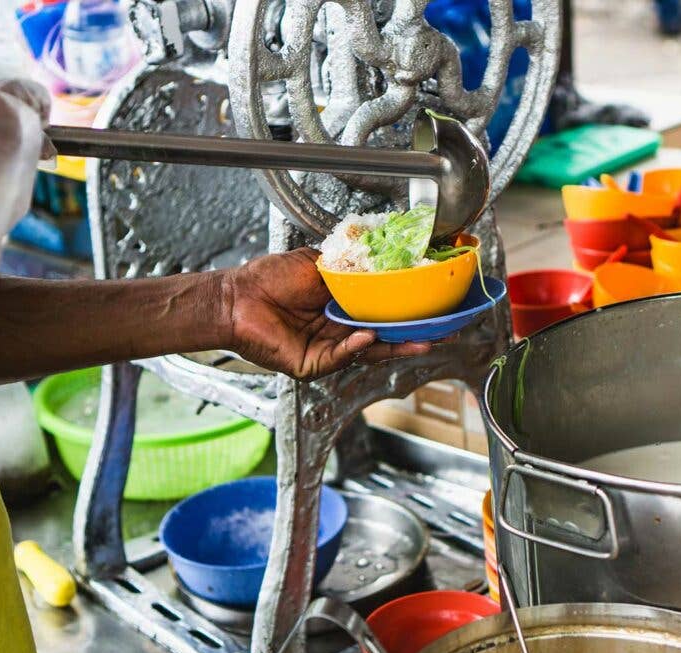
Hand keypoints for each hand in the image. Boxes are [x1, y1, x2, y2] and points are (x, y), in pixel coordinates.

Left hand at [223, 248, 431, 379]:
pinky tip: (367, 337)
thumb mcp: (319, 264)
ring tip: (420, 341)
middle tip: (443, 333)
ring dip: (396, 347)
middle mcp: (339, 331)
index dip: (408, 313)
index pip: (383, 314)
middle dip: (414, 337)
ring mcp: (328, 350)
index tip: (434, 309)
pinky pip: (340, 357)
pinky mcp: (312, 365)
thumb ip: (351, 266)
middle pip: (385, 338)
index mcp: (343, 308)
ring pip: (369, 353)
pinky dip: (355, 348)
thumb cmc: (270, 278)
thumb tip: (383, 259)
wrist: (237, 296)